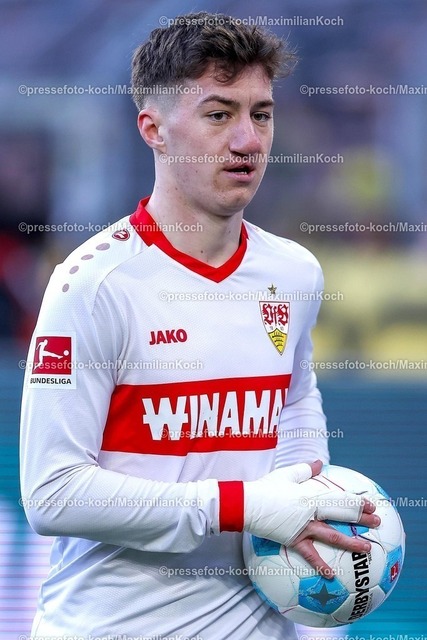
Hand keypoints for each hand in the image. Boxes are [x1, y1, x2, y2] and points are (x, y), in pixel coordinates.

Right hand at [243, 460, 379, 575]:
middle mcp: (311, 512)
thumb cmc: (265, 488)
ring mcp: (303, 528)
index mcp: (310, 495)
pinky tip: (332, 575)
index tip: (370, 504)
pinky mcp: (293, 540)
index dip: (356, 501)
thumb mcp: (286, 475)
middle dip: (361, 518)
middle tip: (377, 522)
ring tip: (366, 549)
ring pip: (332, 536)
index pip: (339, 498)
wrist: (246, 505)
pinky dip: (321, 565)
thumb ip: (305, 470)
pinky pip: (309, 554)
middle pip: (341, 515)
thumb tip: (319, 463)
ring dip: (351, 542)